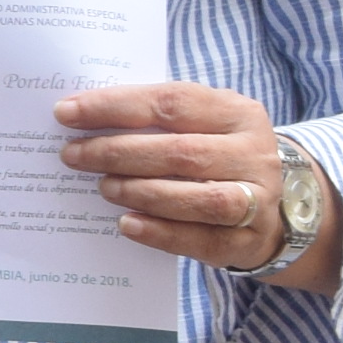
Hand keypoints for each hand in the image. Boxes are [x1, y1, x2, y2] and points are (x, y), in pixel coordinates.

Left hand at [55, 82, 324, 280]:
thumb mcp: (198, 123)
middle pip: (182, 152)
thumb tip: (80, 114)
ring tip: (104, 187)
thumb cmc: (214, 153)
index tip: (67, 113)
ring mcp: (259, 199)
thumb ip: (153, 117)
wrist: (275, 204)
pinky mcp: (250, 240)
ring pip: (201, 198)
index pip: (172, 102)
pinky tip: (127, 224)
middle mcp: (255, 154)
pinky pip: (205, 240)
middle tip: (74, 155)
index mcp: (238, 113)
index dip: (116, 107)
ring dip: (142, 192)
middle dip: (119, 153)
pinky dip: (162, 233)